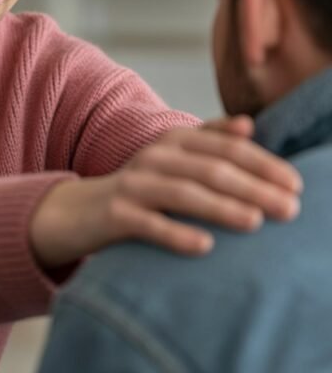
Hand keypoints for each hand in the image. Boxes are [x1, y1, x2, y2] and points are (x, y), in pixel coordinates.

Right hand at [30, 115, 301, 268]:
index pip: (227, 148)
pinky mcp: (116, 215)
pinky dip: (177, 234)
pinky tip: (205, 246)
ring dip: (223, 208)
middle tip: (290, 210)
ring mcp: (134, 185)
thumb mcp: (171, 159)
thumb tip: (250, 125)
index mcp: (174, 141)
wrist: (76, 212)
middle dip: (255, 188)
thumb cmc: (138, 190)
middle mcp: (155, 157)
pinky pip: (150, 224)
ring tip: (255, 222)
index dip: (263, 164)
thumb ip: (208, 140)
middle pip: (211, 170)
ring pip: (184, 194)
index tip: (295, 185)